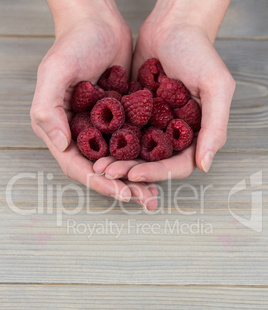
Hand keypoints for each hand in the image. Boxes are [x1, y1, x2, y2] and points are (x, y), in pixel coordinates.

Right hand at [30, 0, 157, 208]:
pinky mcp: (121, 118)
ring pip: (119, 161)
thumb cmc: (73, 42)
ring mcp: (103, 128)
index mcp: (62, 129)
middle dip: (122, 187)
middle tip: (145, 200)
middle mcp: (82, 133)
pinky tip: (160, 166)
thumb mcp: (55, 71)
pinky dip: (145, 157)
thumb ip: (47, 108)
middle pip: (102, 171)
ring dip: (136, 178)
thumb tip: (59, 145)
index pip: (79, 166)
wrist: (98, 20)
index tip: (123, 193)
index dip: (100, 183)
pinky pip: (133, 143)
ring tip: (154, 192)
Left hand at [95, 0, 234, 183]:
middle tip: (107, 171)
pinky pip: (122, 133)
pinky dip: (109, 140)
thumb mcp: (216, 87)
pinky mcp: (135, 114)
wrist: (172, 25)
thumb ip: (215, 127)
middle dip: (130, 170)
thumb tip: (205, 166)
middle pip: (152, 163)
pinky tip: (94, 144)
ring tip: (98, 164)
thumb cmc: (199, 51)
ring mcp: (153, 125)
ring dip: (117, 160)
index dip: (156, 173)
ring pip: (134, 152)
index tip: (134, 174)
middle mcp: (173, 135)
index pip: (177, 166)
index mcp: (195, 135)